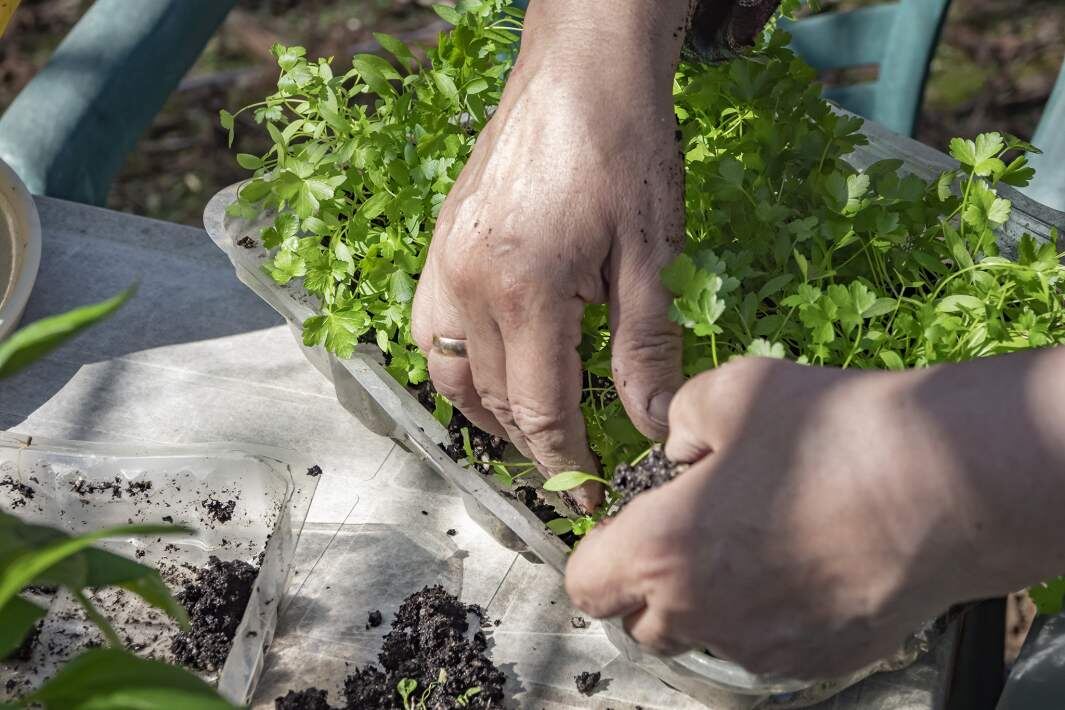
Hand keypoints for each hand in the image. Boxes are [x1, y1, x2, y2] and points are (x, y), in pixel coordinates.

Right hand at [412, 1, 690, 508]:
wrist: (580, 69)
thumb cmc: (624, 149)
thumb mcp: (652, 253)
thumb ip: (645, 347)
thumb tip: (649, 424)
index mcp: (525, 291)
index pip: (538, 408)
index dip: (565, 461)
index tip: (589, 494)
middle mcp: (468, 284)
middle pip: (492, 397)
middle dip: (532, 443)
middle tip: (569, 468)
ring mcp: (444, 261)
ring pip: (448, 370)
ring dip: (486, 413)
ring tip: (528, 433)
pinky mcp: (440, 242)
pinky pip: (427, 327)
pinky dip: (453, 366)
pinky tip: (485, 370)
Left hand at [565, 357, 981, 678]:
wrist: (945, 484)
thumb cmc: (831, 432)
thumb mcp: (731, 390)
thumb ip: (678, 419)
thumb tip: (677, 448)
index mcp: (662, 550)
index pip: (586, 585)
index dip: (602, 555)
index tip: (632, 527)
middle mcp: (701, 613)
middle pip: (641, 623)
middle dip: (652, 583)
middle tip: (695, 530)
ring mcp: (760, 646)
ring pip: (704, 638)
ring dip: (709, 603)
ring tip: (758, 543)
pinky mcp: (816, 660)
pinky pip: (765, 647)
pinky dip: (768, 616)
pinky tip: (806, 564)